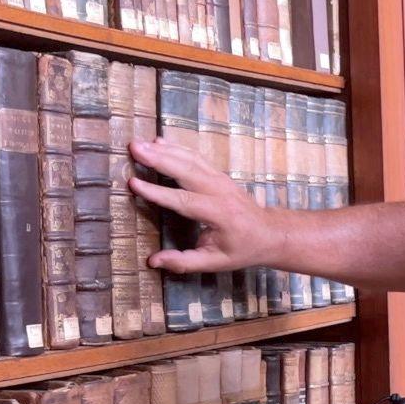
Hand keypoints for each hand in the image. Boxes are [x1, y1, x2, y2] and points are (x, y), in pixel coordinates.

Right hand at [129, 137, 283, 273]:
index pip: (183, 200)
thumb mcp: (216, 262)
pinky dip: (177, 147)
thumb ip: (184, 262)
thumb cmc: (243, 249)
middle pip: (185, 171)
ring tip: (139, 144)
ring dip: (163, 149)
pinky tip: (159, 141)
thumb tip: (153, 261)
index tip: (134, 184)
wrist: (270, 232)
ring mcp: (220, 179)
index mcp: (218, 214)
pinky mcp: (218, 174)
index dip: (157, 193)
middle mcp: (219, 191)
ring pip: (190, 159)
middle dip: (158, 159)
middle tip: (134, 148)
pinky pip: (195, 157)